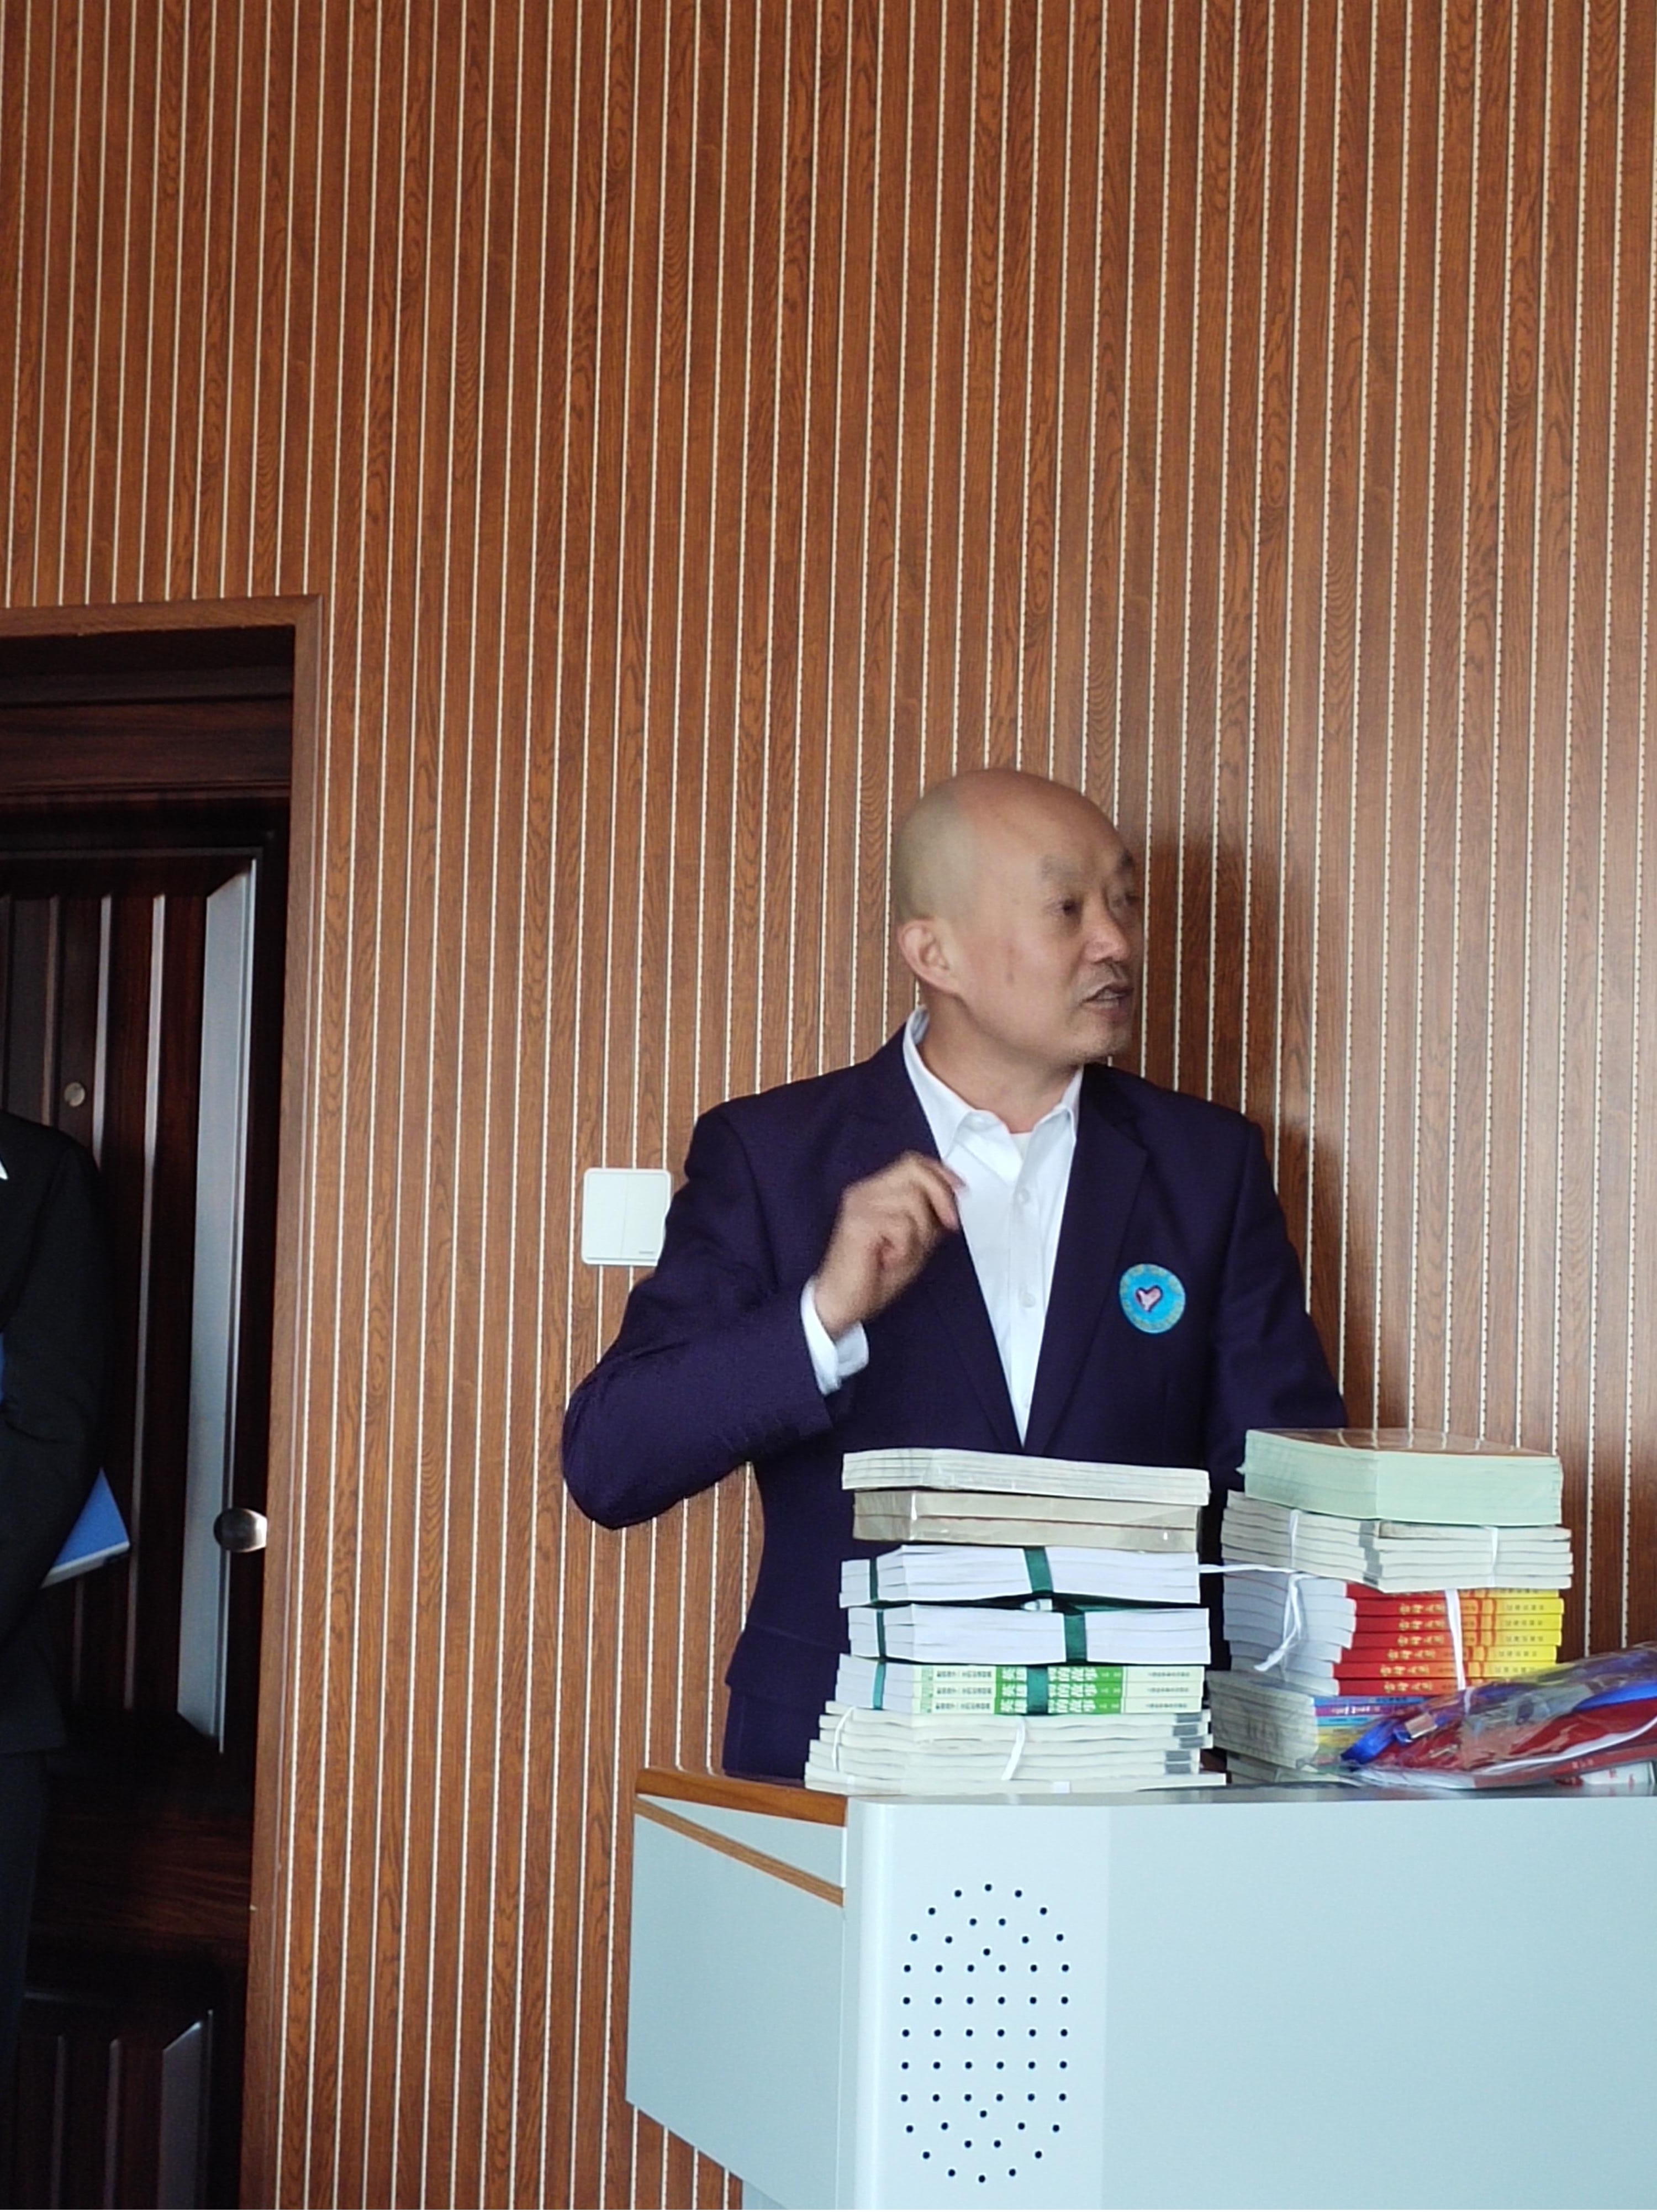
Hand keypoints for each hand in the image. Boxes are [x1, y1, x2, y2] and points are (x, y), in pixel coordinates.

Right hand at [811, 1153, 962, 1337]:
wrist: (842, 1303)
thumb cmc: (872, 1277)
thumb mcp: (915, 1243)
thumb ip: (930, 1218)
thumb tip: (953, 1199)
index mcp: (875, 1192)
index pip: (912, 1162)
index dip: (940, 1173)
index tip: (960, 1191)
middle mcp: (864, 1192)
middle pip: (913, 1169)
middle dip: (939, 1196)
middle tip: (947, 1225)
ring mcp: (859, 1204)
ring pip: (912, 1199)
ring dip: (919, 1233)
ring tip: (899, 1252)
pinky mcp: (858, 1222)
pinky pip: (901, 1225)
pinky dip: (904, 1248)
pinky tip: (887, 1259)